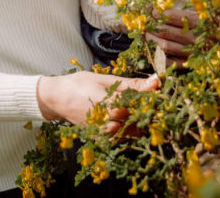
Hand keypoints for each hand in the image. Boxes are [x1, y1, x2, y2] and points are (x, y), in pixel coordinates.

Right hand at [36, 70, 159, 125]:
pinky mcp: (103, 140)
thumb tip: (157, 80)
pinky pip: (124, 137)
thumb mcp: (107, 80)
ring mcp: (107, 135)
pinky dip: (129, 127)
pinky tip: (125, 115)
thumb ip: (133, 85)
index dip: (156, 99)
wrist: (57, 99)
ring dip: (140, 120)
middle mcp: (111, 125)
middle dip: (150, 110)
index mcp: (113, 107)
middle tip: (152, 97)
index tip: (162, 89)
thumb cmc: (80, 85)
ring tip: (137, 105)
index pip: (146, 107)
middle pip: (143, 122)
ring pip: (136, 132)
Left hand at [150, 7, 219, 57]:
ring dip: (153, 40)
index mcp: (204, 22)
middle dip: (152, 26)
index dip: (160, 12)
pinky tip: (154, 51)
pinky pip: (176, 63)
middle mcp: (199, 39)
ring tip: (144, 33)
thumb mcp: (219, 2)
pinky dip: (162, 58)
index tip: (149, 8)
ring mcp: (197, 53)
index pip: (176, 17)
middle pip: (168, 33)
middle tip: (141, 20)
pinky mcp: (197, 63)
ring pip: (168, 48)